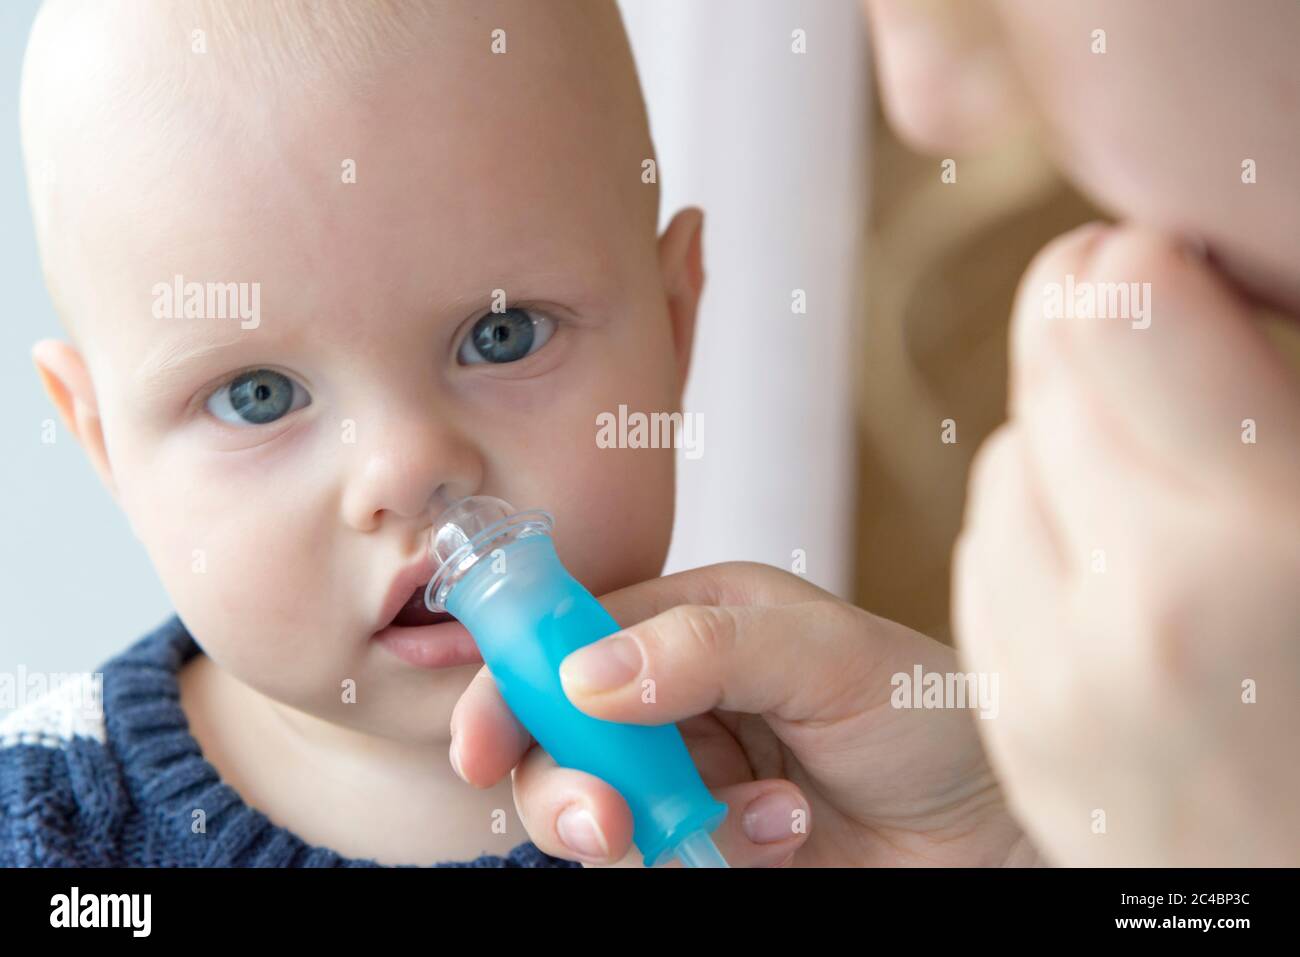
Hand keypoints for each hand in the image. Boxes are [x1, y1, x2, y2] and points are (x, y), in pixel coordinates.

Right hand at [450, 560, 1037, 866]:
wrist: (994, 825)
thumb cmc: (930, 713)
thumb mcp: (829, 653)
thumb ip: (707, 647)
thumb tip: (583, 675)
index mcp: (689, 622)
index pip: (566, 640)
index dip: (512, 683)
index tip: (482, 741)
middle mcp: (673, 698)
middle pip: (556, 739)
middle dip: (562, 784)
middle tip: (603, 822)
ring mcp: (686, 777)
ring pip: (595, 812)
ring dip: (654, 831)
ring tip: (756, 823)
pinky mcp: (706, 846)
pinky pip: (655, 865)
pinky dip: (711, 859)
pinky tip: (783, 835)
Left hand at [956, 222, 1299, 864]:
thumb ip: (1275, 388)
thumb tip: (1190, 265)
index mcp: (1263, 540)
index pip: (1113, 300)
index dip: (1148, 262)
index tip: (1185, 274)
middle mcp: (1135, 608)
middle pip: (1046, 365)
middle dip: (1106, 340)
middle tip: (1182, 369)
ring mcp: (1054, 673)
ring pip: (1007, 458)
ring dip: (1073, 448)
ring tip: (1172, 504)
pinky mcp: (1014, 716)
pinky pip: (987, 554)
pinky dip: (1041, 538)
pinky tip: (1125, 578)